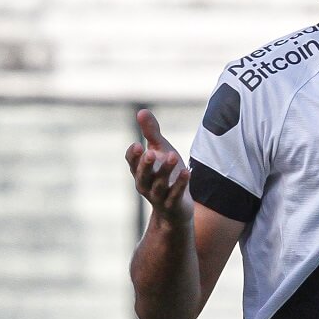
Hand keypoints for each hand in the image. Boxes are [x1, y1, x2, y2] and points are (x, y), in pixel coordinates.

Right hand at [124, 109, 192, 226]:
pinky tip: (187, 172)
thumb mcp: (160, 150)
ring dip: (166, 171)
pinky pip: (175, 195)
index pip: (131, 163)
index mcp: (139, 171)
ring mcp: (158, 197)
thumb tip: (141, 111)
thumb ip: (151, 133)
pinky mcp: (172, 204)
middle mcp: (145, 185)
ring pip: (159, 185)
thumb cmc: (165, 174)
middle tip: (150, 153)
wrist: (176, 207)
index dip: (133, 156)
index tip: (137, 145)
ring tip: (174, 156)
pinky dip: (180, 184)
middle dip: (145, 165)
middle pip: (142, 176)